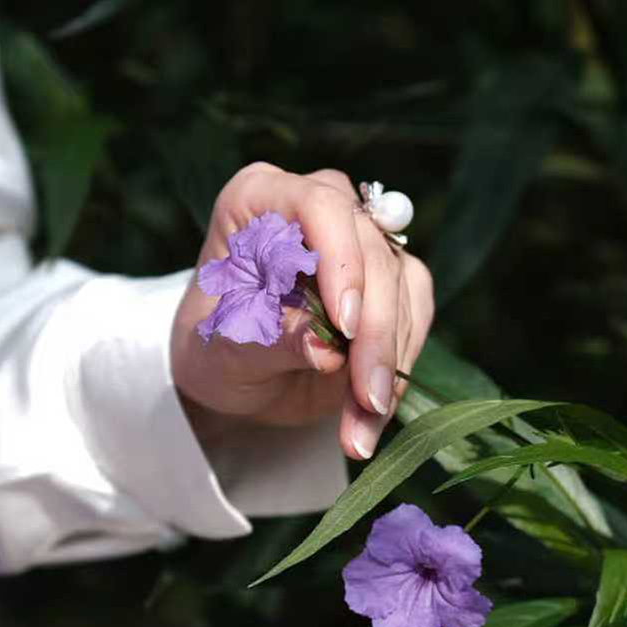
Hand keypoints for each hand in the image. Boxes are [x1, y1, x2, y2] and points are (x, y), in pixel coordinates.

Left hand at [171, 163, 433, 461]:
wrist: (233, 378)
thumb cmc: (212, 351)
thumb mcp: (222, 353)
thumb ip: (268, 341)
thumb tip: (325, 350)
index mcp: (259, 199)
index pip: (317, 206)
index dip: (341, 261)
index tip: (346, 326)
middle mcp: (318, 208)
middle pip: (371, 251)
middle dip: (374, 332)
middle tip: (365, 397)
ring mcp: (362, 242)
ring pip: (402, 288)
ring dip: (387, 362)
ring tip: (359, 427)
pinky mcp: (393, 281)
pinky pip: (414, 318)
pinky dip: (395, 372)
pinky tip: (369, 418)